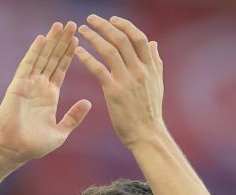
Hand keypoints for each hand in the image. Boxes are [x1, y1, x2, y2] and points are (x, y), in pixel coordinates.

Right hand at [0, 21, 92, 163]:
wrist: (15, 150)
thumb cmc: (35, 145)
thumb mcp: (60, 132)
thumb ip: (74, 117)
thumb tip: (88, 102)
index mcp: (50, 95)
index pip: (61, 69)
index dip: (69, 54)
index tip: (78, 39)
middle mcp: (39, 86)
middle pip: (53, 59)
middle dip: (62, 42)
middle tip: (72, 24)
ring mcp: (28, 84)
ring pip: (42, 58)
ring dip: (51, 42)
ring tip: (60, 25)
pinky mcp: (18, 86)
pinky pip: (27, 65)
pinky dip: (35, 51)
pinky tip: (42, 39)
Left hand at [74, 15, 165, 147]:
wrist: (147, 134)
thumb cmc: (150, 111)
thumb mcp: (158, 83)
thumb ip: (155, 62)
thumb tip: (153, 43)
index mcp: (150, 67)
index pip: (138, 37)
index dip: (125, 25)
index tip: (112, 19)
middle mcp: (140, 70)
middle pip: (122, 39)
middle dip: (105, 25)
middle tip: (91, 18)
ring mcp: (127, 80)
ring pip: (109, 50)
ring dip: (94, 37)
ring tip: (82, 30)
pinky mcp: (114, 92)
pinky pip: (98, 69)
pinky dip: (87, 58)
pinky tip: (78, 52)